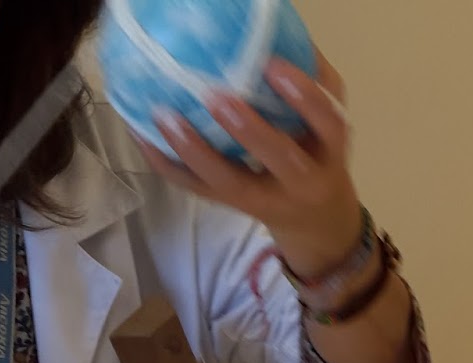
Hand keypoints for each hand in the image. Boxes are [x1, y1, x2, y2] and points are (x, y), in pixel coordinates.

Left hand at [140, 50, 361, 278]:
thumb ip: (316, 84)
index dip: (304, 97)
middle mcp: (303, 182)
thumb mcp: (328, 125)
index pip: (328, 124)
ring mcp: (265, 199)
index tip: (273, 65)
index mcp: (330, 153)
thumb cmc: (320, 156)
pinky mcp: (233, 207)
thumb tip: (281, 33)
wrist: (317, 221)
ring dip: (195, 150)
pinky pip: (197, 189)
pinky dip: (167, 163)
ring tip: (164, 116)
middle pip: (281, 159)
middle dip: (249, 130)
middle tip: (215, 95)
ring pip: (229, 181)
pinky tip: (142, 135)